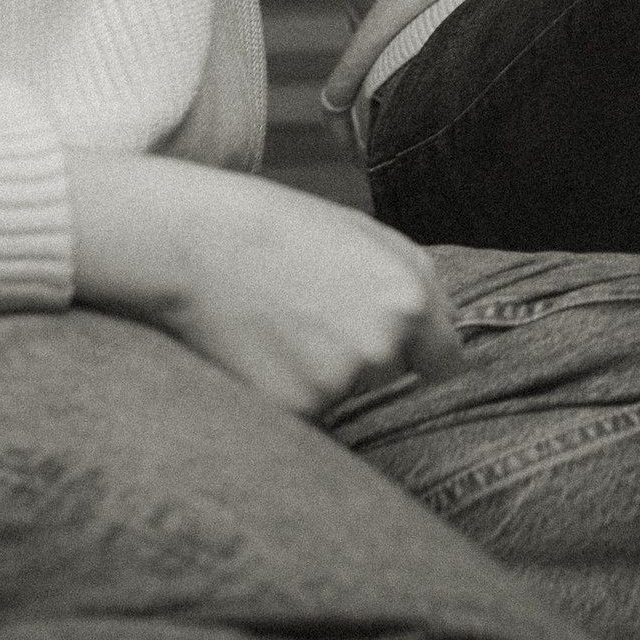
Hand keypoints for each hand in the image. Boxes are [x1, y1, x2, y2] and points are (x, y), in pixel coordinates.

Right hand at [67, 151, 461, 416]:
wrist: (194, 243)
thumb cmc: (278, 228)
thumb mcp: (364, 232)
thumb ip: (417, 282)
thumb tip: (445, 338)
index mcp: (407, 297)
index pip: (444, 360)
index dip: (419, 350)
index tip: (395, 341)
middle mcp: (381, 346)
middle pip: (390, 374)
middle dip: (361, 352)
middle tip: (309, 309)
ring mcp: (337, 383)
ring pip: (345, 392)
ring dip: (321, 370)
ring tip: (278, 321)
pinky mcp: (293, 410)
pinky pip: (306, 411)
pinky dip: (285, 388)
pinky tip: (259, 347)